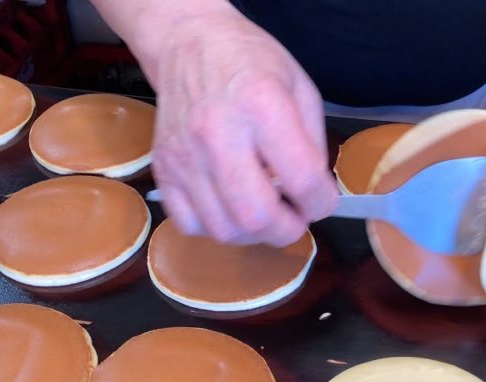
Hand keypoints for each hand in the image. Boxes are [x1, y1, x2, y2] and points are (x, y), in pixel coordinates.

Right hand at [132, 4, 337, 245]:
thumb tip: (314, 195)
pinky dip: (215, 227)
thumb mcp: (300, 88)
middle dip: (287, 230)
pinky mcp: (162, 169)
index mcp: (261, 105)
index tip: (322, 200)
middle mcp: (217, 133)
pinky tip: (229, 206)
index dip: (322, 203)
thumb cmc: (250, 63)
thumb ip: (313, 144)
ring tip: (265, 212)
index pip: (302, 179)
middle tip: (294, 217)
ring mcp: (184, 155)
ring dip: (253, 233)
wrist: (189, 43)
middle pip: (255, 217)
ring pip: (223, 230)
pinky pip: (189, 225)